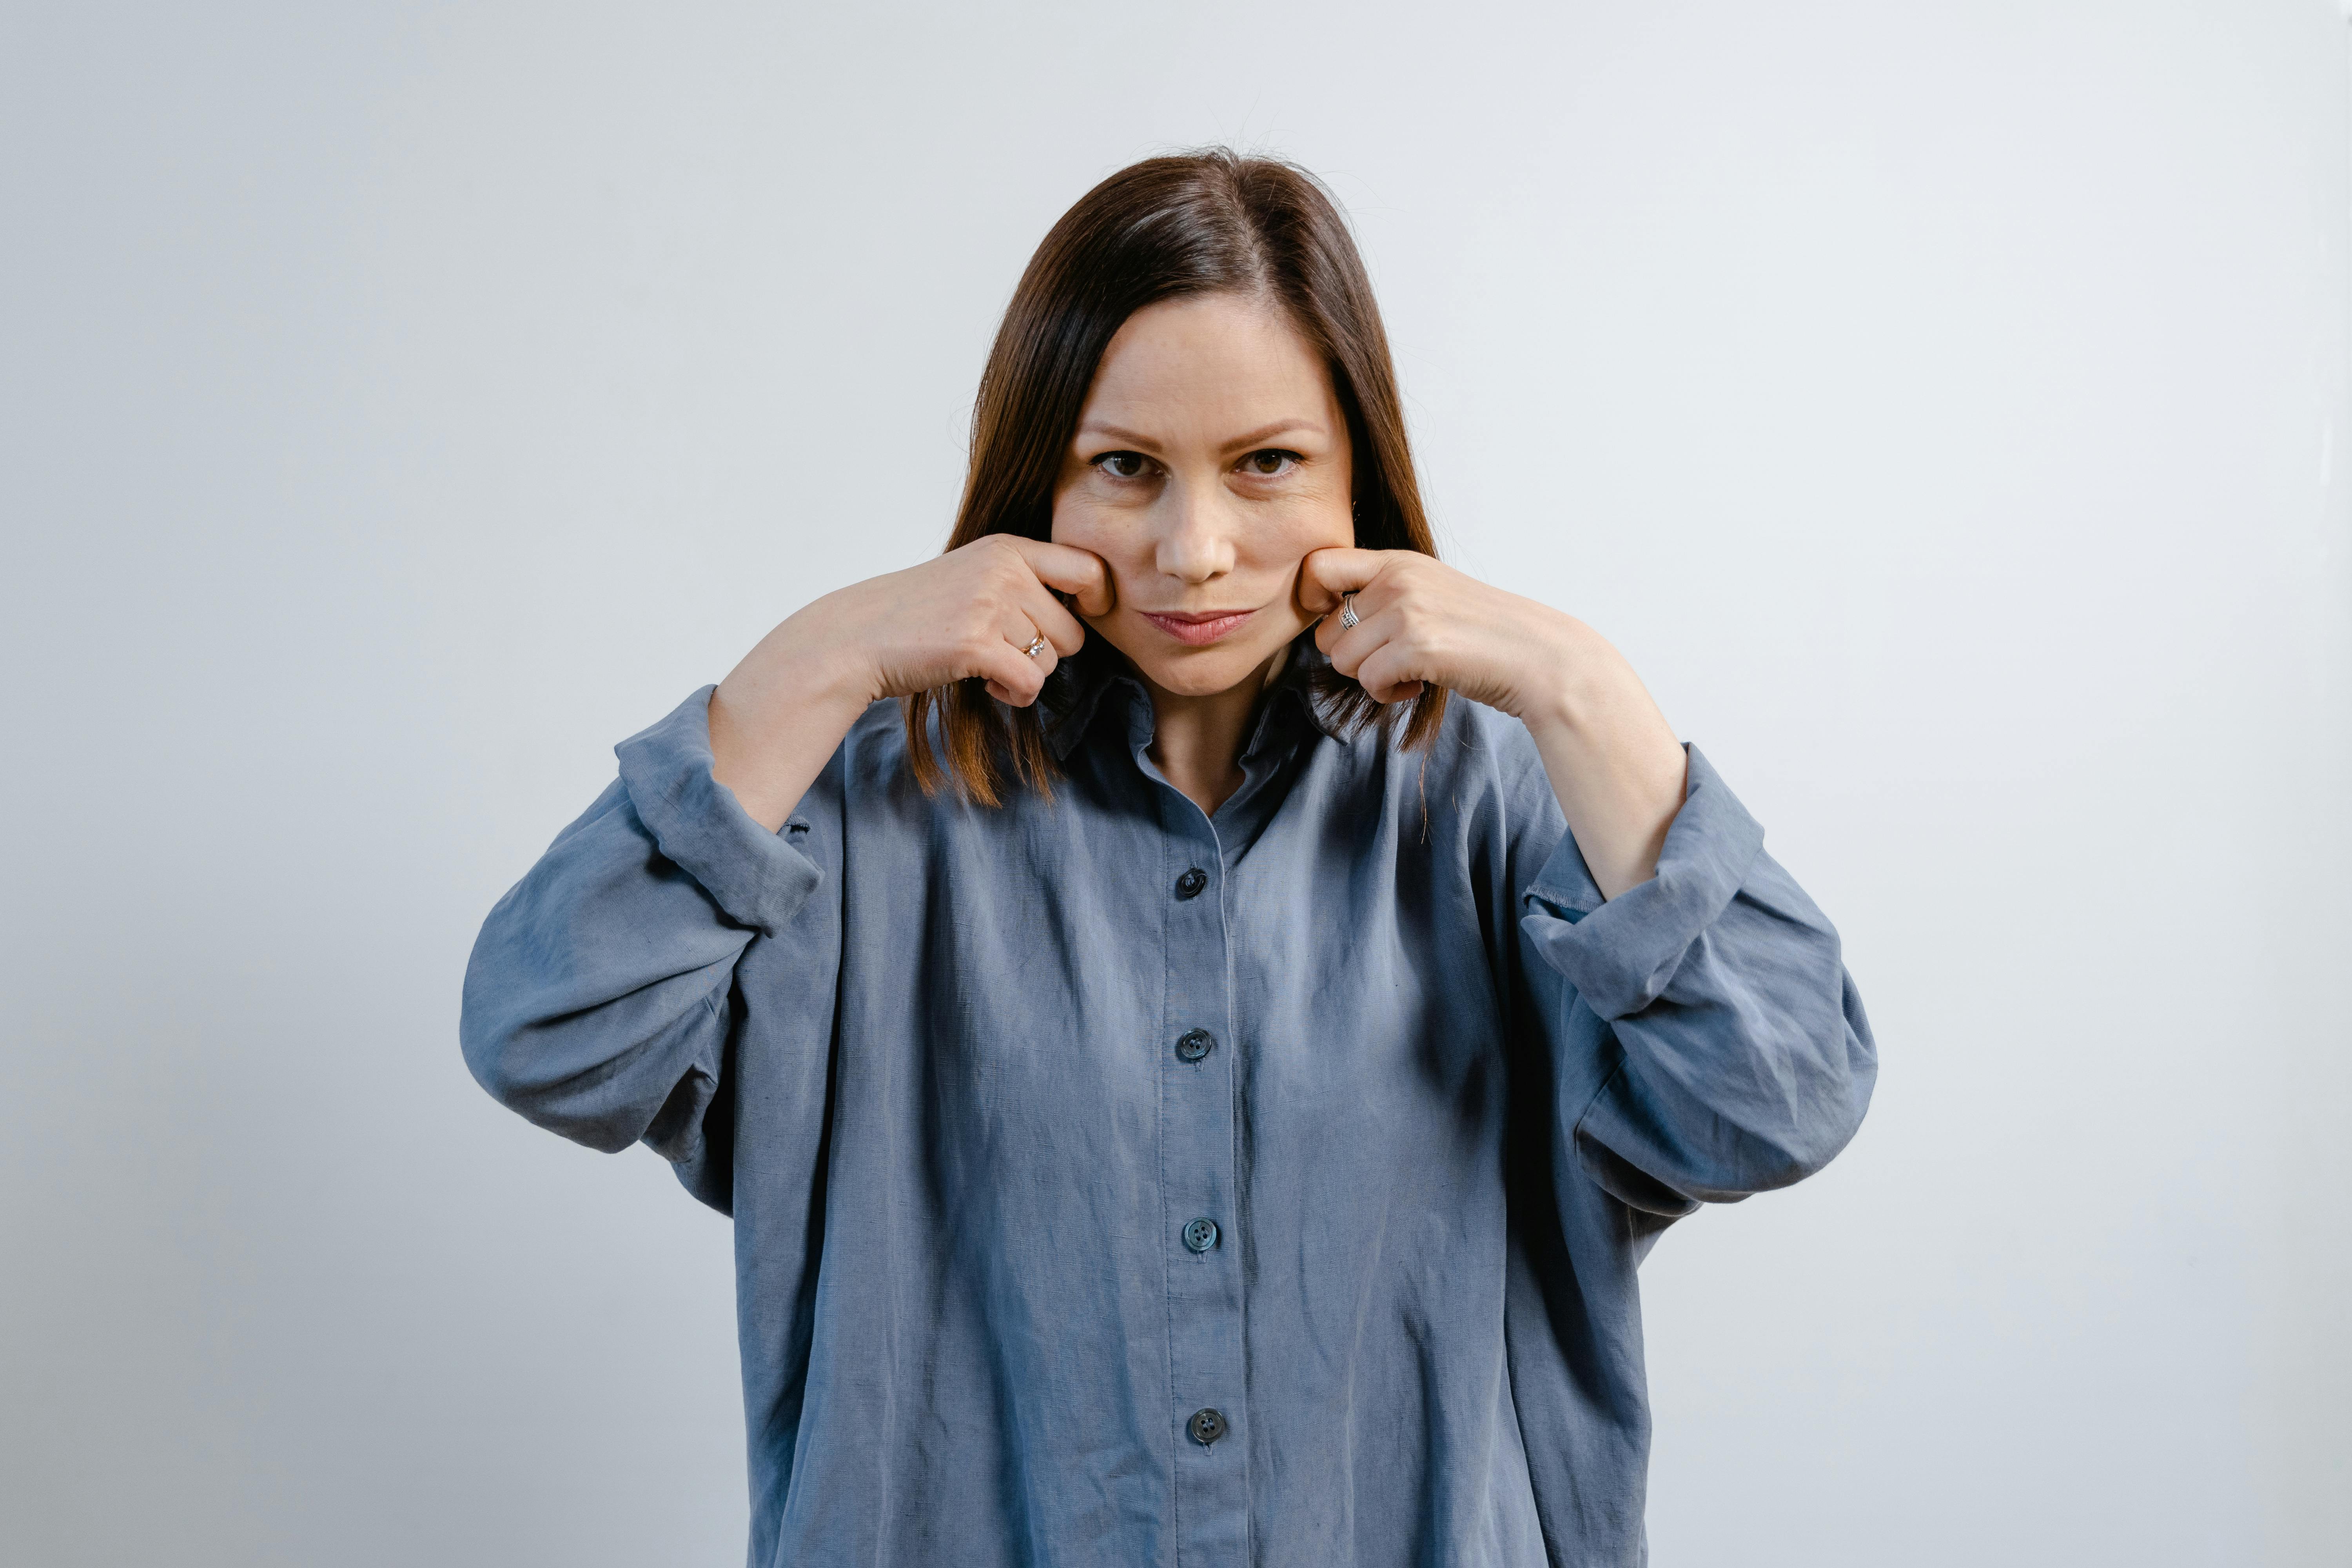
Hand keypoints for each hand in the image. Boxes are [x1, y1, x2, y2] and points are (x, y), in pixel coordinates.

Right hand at [709, 535, 1114, 829]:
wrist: (855, 637)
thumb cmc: (917, 614)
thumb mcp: (972, 576)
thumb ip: (1021, 582)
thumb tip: (1086, 608)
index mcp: (1007, 548)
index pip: (1088, 567)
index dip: (1099, 598)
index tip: (1085, 617)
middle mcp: (1004, 570)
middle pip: (1073, 630)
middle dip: (1045, 653)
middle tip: (1004, 652)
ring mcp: (990, 605)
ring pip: (1052, 661)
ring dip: (1025, 674)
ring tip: (985, 664)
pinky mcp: (975, 644)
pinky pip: (1031, 684)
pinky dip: (1015, 694)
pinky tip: (987, 684)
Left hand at [1299, 547, 1582, 718]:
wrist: (1538, 657)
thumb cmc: (1482, 634)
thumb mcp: (1431, 593)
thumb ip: (1384, 596)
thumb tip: (1327, 621)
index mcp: (1398, 562)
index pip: (1319, 565)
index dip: (1313, 599)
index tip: (1339, 624)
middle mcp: (1398, 580)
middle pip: (1326, 630)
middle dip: (1352, 656)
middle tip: (1392, 659)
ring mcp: (1407, 611)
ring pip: (1342, 660)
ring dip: (1372, 678)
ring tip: (1411, 671)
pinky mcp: (1417, 646)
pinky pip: (1369, 681)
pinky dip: (1388, 694)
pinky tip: (1419, 685)